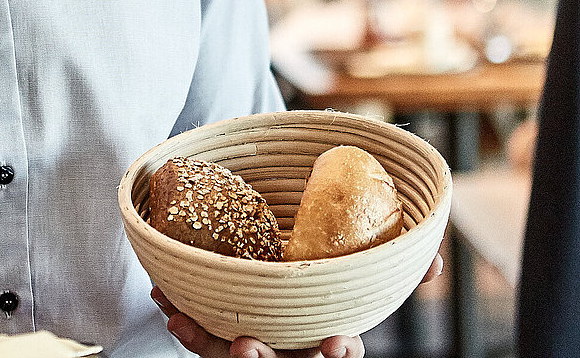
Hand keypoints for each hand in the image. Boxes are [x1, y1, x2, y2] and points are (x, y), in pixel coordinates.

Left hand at [149, 256, 442, 357]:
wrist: (274, 252)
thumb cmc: (327, 268)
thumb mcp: (360, 265)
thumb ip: (394, 263)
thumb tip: (434, 259)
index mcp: (327, 333)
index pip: (340, 354)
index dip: (339, 353)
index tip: (337, 342)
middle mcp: (290, 347)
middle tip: (248, 347)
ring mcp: (256, 342)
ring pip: (230, 356)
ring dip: (205, 342)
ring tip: (182, 324)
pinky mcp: (221, 333)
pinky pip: (202, 336)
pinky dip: (184, 321)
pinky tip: (167, 305)